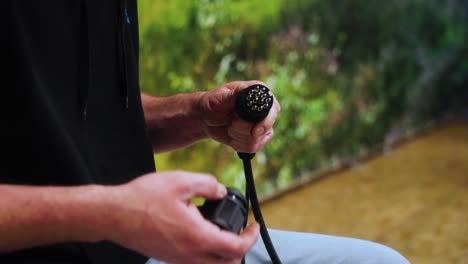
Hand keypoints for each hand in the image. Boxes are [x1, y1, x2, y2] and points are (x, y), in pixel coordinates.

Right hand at [109, 171, 259, 263]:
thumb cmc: (143, 199)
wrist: (113, 215)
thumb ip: (208, 184)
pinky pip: (196, 262)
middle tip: (241, 231)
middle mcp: (190, 255)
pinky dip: (208, 253)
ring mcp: (178, 259)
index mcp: (197, 237)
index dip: (251, 237)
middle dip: (240, 249)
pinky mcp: (169, 257)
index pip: (236, 248)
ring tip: (223, 231)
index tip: (254, 225)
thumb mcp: (180, 182)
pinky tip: (201, 231)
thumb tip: (221, 190)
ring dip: (224, 253)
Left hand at [199, 81, 280, 152]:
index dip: (266, 121)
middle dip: (247, 131)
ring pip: (259, 139)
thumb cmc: (211, 103)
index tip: (254, 131)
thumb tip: (242, 89)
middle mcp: (264, 109)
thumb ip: (231, 95)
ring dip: (240, 137)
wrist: (205, 119)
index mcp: (259, 93)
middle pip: (267, 127)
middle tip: (232, 126)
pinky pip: (253, 148)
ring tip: (229, 128)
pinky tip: (232, 137)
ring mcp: (262, 124)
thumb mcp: (218, 98)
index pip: (273, 108)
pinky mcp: (256, 138)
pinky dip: (239, 145)